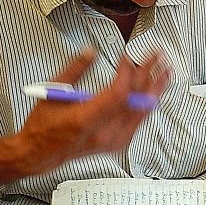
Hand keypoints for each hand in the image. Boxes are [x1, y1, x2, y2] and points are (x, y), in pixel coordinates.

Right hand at [17, 48, 168, 173]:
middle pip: (135, 101)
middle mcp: (103, 133)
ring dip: (155, 88)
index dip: (127, 73)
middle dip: (148, 74)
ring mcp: (113, 140)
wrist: (40, 153)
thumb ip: (74, 69)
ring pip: (142, 111)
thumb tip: (90, 52)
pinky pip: (140, 120)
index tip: (128, 57)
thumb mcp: (53, 92)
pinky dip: (148, 102)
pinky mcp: (119, 142)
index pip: (118, 94)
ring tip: (165, 71)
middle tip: (155, 56)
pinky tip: (154, 91)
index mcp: (85, 120)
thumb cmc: (44, 127)